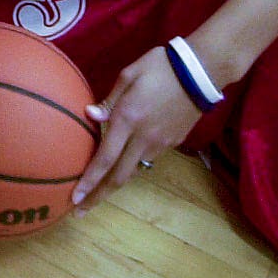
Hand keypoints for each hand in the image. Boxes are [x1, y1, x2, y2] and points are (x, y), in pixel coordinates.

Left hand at [71, 45, 203, 209]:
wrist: (203, 70)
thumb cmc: (161, 66)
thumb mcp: (129, 75)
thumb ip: (109, 101)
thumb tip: (89, 116)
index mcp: (128, 119)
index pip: (104, 159)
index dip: (89, 182)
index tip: (74, 199)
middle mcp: (143, 138)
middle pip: (118, 177)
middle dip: (98, 196)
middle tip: (81, 211)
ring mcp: (161, 143)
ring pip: (134, 170)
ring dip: (115, 183)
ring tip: (99, 193)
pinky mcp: (173, 142)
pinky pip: (148, 158)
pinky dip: (132, 165)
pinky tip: (124, 164)